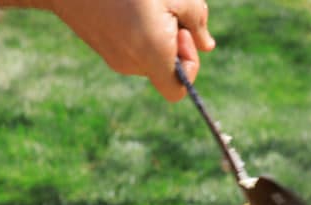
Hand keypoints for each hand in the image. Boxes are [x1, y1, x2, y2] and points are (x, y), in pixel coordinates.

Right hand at [46, 0, 214, 100]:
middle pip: (165, 68)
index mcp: (152, 54)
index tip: (184, 34)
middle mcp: (132, 64)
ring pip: (148, 55)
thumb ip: (197, 20)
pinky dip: (138, 31)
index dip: (190, 67)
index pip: (177, 91)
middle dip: (174, 42)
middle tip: (167, 9)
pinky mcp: (102, 47)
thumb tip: (207, 46)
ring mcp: (113, 58)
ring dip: (156, 33)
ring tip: (144, 4)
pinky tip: (129, 5)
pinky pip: (131, 47)